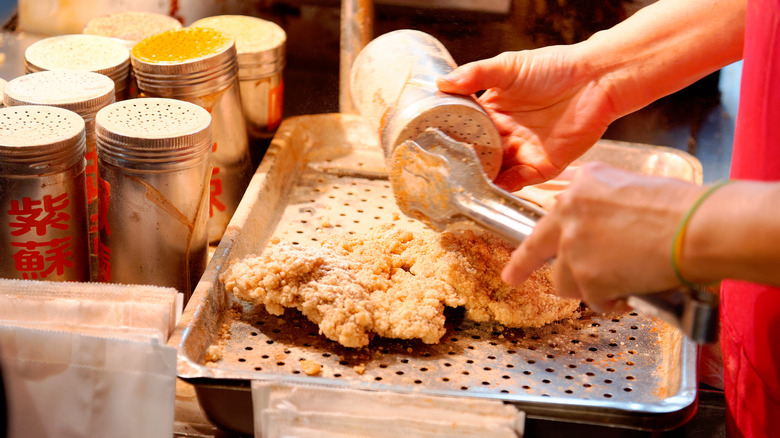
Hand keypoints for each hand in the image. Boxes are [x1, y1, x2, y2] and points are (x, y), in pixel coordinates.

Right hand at [437, 46, 617, 190]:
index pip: (465, 129)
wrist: (596, 80)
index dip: (449, 138)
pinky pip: (518, 182)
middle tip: (439, 171)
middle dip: (461, 164)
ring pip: (494, 171)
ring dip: (479, 178)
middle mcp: (505, 134)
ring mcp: (523, 152)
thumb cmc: (554, 68)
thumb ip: (475, 74)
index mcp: (494, 112)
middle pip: (477, 154)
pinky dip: (503, 187)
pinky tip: (488, 188)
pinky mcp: (543, 166)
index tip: (430, 145)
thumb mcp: (508, 66)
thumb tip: (442, 83)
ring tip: (458, 185)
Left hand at [501, 162, 702, 311]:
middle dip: (523, 267)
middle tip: (513, 277)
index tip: (514, 246)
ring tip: (616, 283)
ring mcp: (574, 247)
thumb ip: (597, 201)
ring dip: (586, 286)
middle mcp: (568, 214)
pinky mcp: (587, 277)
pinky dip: (609, 302)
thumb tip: (590, 220)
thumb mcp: (627, 185)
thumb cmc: (678, 208)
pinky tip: (628, 293)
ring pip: (563, 281)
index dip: (531, 234)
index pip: (544, 214)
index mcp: (579, 188)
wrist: (696, 228)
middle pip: (538, 250)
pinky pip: (591, 300)